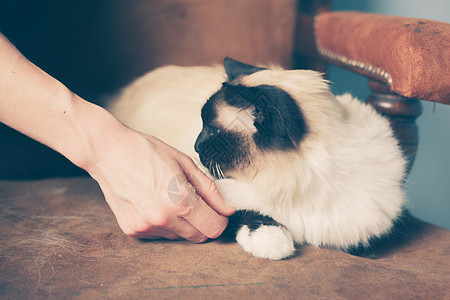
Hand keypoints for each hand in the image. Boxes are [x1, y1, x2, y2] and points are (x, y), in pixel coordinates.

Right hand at [87, 123, 234, 242]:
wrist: (108, 152)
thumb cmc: (147, 152)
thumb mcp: (185, 164)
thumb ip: (210, 190)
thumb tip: (227, 210)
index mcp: (180, 201)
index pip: (214, 228)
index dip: (220, 219)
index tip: (218, 211)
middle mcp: (163, 219)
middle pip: (199, 237)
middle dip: (204, 222)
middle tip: (195, 202)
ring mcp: (146, 227)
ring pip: (179, 237)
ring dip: (182, 223)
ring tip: (168, 197)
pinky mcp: (133, 230)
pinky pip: (160, 234)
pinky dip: (164, 223)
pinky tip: (154, 202)